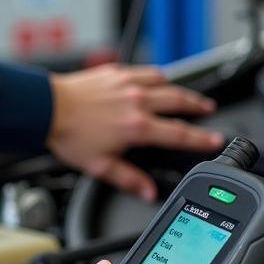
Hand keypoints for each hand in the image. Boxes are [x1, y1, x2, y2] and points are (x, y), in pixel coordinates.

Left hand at [47, 65, 224, 200]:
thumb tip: (148, 192)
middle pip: (179, 102)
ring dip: (181, 90)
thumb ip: (129, 179)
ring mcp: (128, 84)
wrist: (48, 107)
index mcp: (137, 127)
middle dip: (198, 106)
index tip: (215, 140)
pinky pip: (145, 71)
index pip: (179, 134)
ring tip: (190, 96)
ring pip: (165, 83)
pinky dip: (157, 76)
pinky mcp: (117, 72)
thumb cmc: (70, 135)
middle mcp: (137, 102)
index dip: (201, 139)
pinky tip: (159, 79)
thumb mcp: (100, 166)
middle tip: (210, 109)